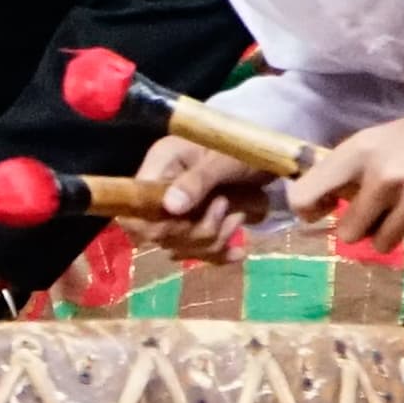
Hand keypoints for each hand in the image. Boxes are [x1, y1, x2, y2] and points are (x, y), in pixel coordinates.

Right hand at [132, 135, 263, 259]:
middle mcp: (161, 192)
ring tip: (238, 215)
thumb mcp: (224, 160)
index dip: (155, 223)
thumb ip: (198, 181)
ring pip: (182, 247)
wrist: (271, 153)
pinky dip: (220, 254)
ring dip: (216, 239)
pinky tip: (238, 251)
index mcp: (158, 167)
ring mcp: (178, 212)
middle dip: (198, 230)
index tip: (187, 218)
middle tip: (225, 207)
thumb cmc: (245, 148)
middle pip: (160, 233)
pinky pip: (200, 253)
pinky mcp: (197, 226)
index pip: (133, 207)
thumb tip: (171, 207)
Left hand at [288, 106, 403, 257]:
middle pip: (348, 233)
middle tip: (387, 209)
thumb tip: (319, 209)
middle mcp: (384, 177)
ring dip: (397, 233)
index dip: (309, 211)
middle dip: (365, 226)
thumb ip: (350, 171)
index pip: (304, 196)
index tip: (322, 213)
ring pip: (384, 245)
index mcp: (359, 152)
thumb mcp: (380, 140)